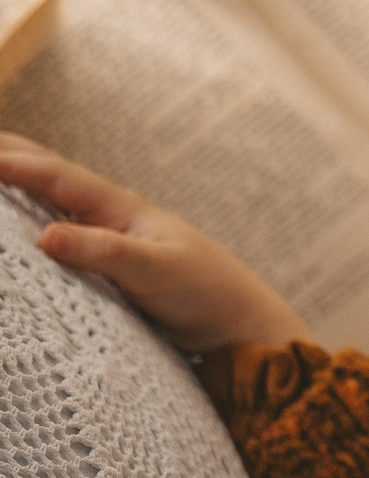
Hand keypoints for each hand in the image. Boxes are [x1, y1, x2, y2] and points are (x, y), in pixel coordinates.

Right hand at [4, 135, 311, 351]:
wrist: (237, 322)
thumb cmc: (205, 290)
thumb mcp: (155, 270)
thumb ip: (104, 252)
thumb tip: (44, 236)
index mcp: (122, 208)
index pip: (59, 178)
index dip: (16, 165)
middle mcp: (111, 217)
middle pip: (53, 177)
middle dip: (14, 155)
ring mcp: (108, 239)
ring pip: (54, 201)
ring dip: (21, 181)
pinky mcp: (108, 265)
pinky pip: (60, 234)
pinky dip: (32, 219)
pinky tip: (20, 224)